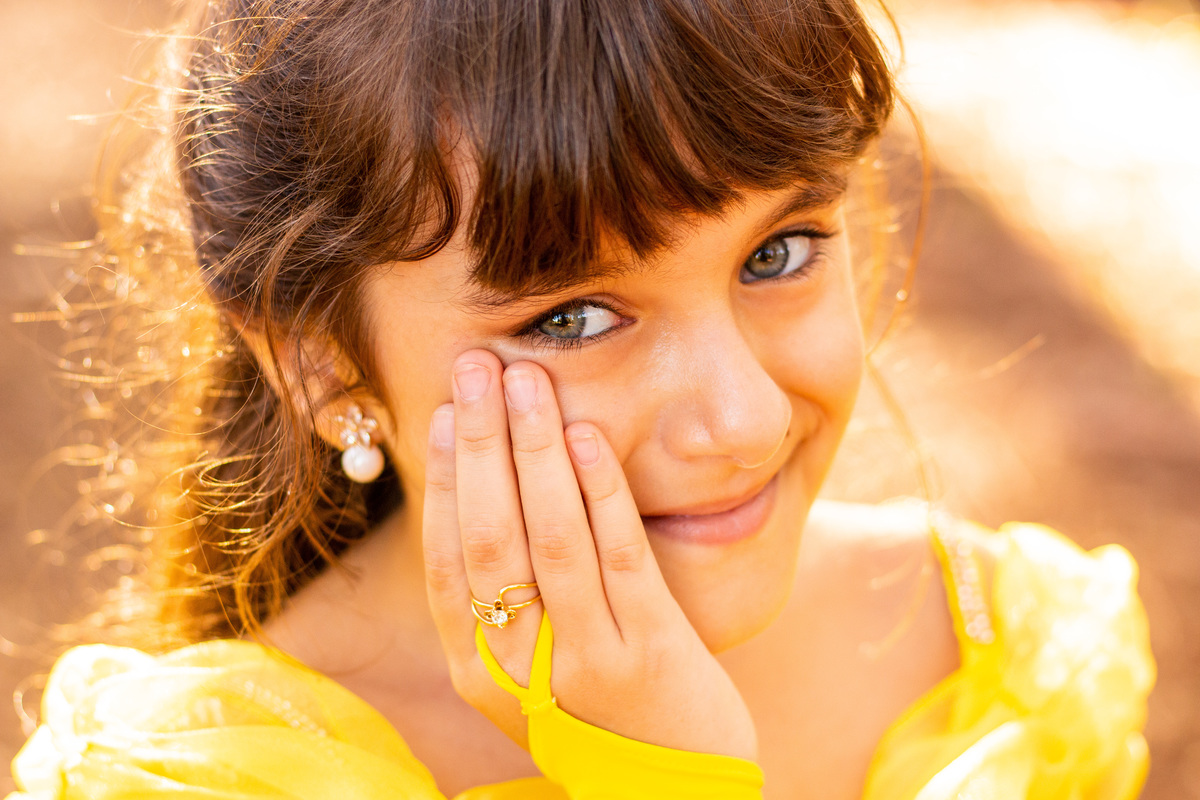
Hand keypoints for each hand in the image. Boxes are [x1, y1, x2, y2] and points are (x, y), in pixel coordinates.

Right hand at [422, 349, 757, 760]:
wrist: (676, 794)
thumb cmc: (604, 719)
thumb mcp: (537, 675)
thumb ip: (509, 607)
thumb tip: (489, 501)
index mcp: (481, 674)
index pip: (447, 562)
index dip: (446, 481)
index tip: (449, 413)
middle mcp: (519, 671)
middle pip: (488, 539)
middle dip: (482, 444)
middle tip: (476, 366)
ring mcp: (584, 662)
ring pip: (547, 540)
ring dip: (532, 451)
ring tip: (526, 381)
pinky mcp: (648, 655)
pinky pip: (617, 558)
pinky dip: (599, 491)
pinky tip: (586, 437)